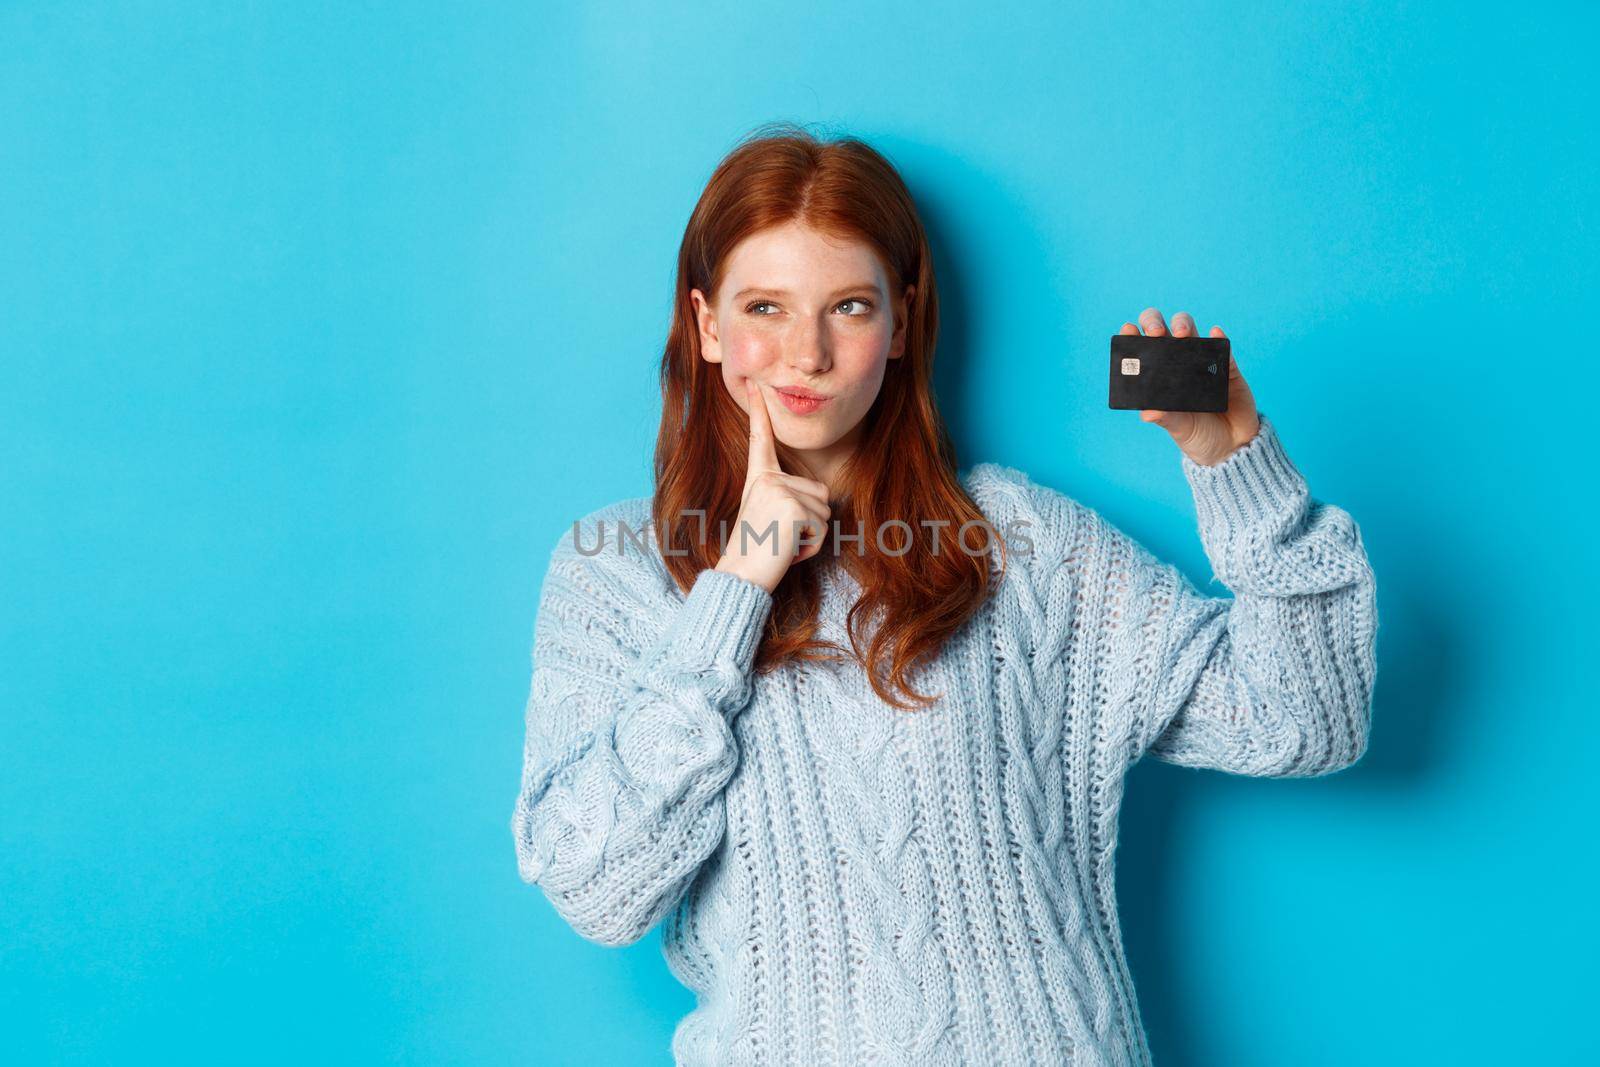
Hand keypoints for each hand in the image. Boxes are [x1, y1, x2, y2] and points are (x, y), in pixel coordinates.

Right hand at [713, 379, 832, 593]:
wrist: (740, 576)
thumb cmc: (755, 553)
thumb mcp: (767, 515)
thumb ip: (785, 498)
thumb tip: (817, 497)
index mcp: (759, 478)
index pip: (761, 440)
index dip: (758, 412)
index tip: (755, 386)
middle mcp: (769, 479)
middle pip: (820, 493)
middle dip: (811, 521)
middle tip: (779, 536)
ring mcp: (782, 491)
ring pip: (824, 512)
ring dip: (812, 535)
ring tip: (782, 543)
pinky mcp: (795, 509)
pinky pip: (823, 529)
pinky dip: (812, 547)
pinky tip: (788, 550)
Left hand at [1120, 307, 1261, 465]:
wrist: (1232, 446)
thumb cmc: (1198, 436)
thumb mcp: (1179, 429)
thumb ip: (1165, 418)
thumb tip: (1146, 413)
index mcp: (1158, 378)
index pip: (1142, 351)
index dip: (1133, 337)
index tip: (1127, 331)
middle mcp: (1177, 364)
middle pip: (1163, 331)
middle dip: (1156, 323)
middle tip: (1156, 333)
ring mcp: (1201, 362)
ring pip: (1190, 330)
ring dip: (1183, 324)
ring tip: (1181, 333)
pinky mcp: (1226, 367)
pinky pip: (1222, 346)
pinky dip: (1218, 337)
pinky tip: (1215, 333)